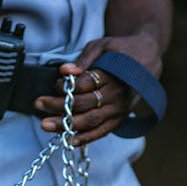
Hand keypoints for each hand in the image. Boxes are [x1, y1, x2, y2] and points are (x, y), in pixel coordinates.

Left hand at [35, 33, 162, 146]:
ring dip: (66, 125)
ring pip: (91, 122)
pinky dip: (85, 138)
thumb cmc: (120, 51)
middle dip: (60, 106)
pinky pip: (101, 132)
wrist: (147, 60)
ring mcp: (119, 110)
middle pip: (85, 105)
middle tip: (39, 104)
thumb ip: (84, 58)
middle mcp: (116, 95)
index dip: (68, 86)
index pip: (86, 84)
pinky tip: (68, 140)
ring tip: (46, 125)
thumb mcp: (103, 45)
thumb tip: (66, 71)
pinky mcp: (119, 119)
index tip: (55, 84)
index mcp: (113, 75)